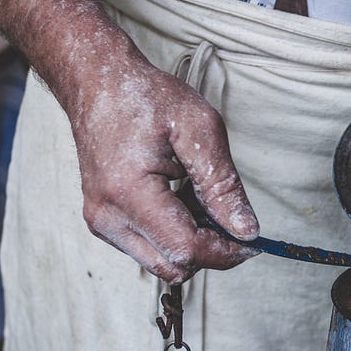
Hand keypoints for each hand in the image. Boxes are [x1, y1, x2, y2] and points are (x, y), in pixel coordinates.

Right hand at [68, 64, 260, 283]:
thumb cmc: (145, 97)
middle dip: (209, 249)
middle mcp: (107, 217)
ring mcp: (101, 223)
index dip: (225, 250)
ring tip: (196, 194)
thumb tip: (247, 230)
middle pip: (173, 266)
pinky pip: (148, 248)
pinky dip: (172, 234)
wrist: (98, 83)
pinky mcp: (103, 223)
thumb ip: (223, 185)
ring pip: (161, 263)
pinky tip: (177, 197)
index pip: (185, 249)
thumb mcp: (199, 129)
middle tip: (226, 210)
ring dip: (191, 241)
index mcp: (128, 193)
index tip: (252, 238)